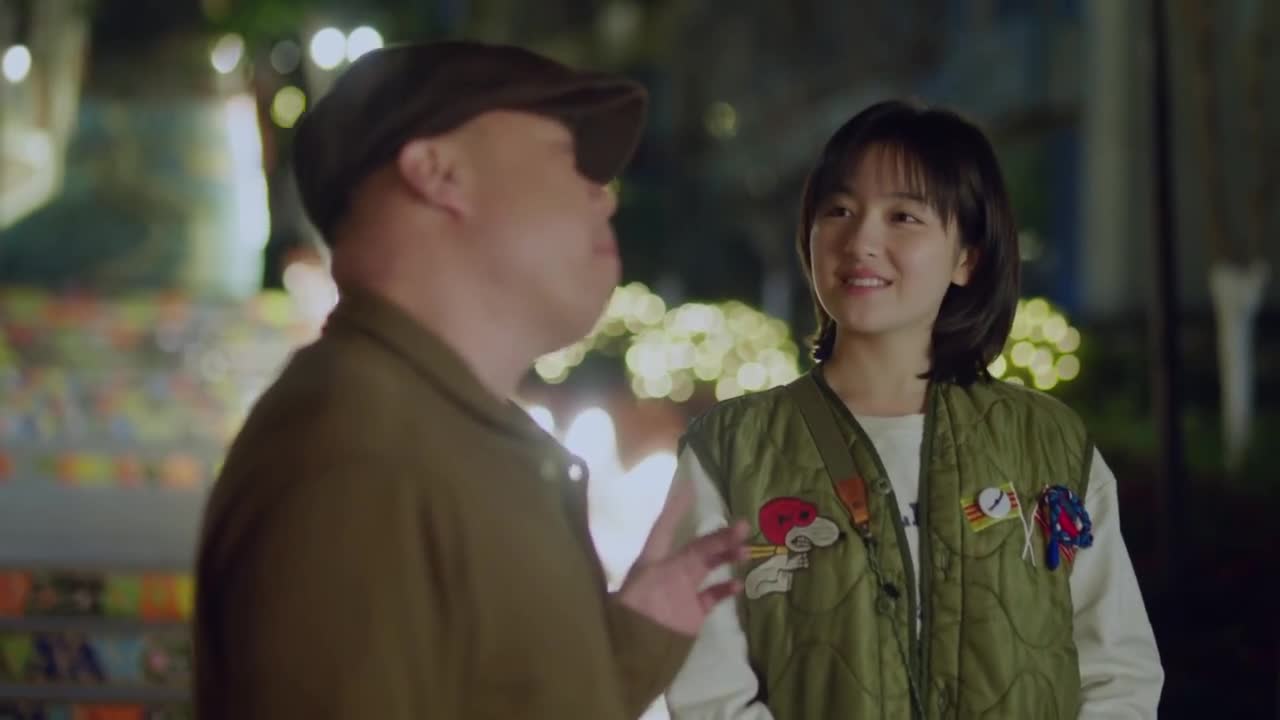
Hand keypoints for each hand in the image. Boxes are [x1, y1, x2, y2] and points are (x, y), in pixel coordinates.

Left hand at [615, 470, 749, 635]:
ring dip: (726, 556)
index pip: (665, 526)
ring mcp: (682, 591)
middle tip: (742, 525)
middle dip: (718, 535)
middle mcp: (669, 570)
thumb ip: (690, 558)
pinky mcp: (692, 612)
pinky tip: (738, 583)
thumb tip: (715, 535)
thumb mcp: (660, 577)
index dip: (676, 507)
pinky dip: (725, 589)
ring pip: (708, 567)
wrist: (636, 653)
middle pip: (697, 547)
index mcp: (653, 558)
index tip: (691, 486)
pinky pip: (712, 595)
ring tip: (745, 550)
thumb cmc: (639, 609)